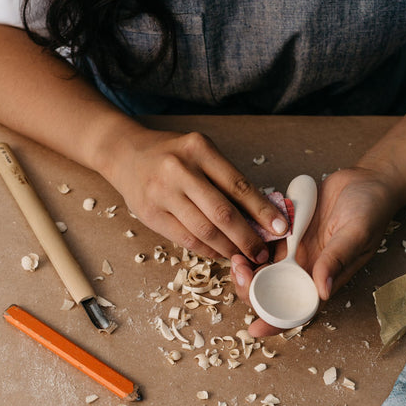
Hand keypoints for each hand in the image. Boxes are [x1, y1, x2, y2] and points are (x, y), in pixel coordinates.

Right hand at [105, 126, 288, 260]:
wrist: (125, 153)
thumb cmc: (171, 154)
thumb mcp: (200, 153)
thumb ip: (226, 179)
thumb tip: (261, 213)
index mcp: (199, 149)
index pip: (238, 185)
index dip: (262, 210)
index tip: (280, 228)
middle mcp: (180, 169)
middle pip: (222, 212)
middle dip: (247, 237)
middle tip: (262, 252)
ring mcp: (162, 193)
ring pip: (204, 230)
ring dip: (228, 248)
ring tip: (243, 256)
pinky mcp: (150, 213)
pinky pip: (185, 238)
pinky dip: (207, 249)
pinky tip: (220, 253)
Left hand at [231, 166, 403, 336]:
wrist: (366, 180)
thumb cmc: (370, 209)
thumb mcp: (357, 232)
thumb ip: (338, 258)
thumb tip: (322, 290)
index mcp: (323, 278)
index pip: (297, 308)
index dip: (275, 322)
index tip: (254, 328)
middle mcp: (305, 268)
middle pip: (271, 291)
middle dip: (250, 289)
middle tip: (240, 271)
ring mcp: (293, 249)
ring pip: (260, 268)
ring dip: (244, 267)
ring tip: (236, 255)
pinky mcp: (286, 229)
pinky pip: (261, 240)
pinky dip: (249, 240)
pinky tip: (241, 232)